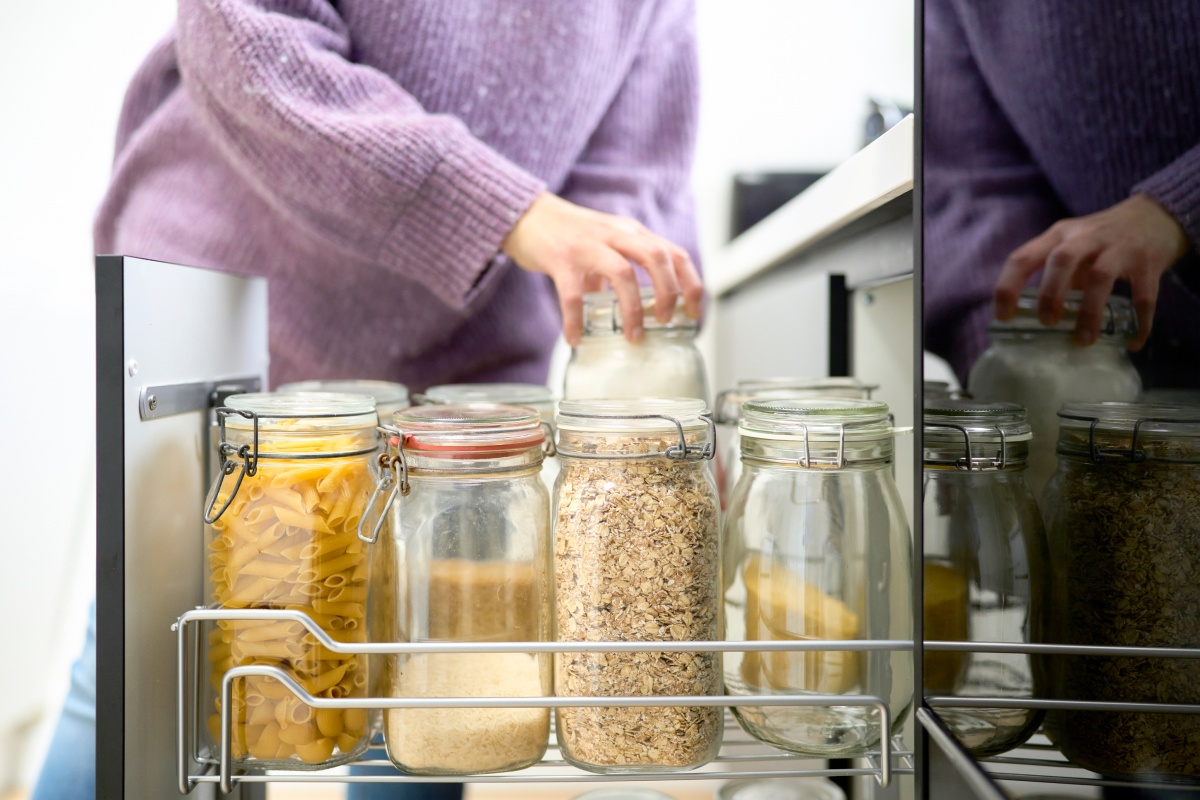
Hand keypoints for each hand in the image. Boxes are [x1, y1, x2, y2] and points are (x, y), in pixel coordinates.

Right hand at [501, 192, 703, 345]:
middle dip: (669, 293)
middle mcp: (615, 234)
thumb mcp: (606, 243)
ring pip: (623, 273)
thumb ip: (624, 268)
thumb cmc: (570, 234)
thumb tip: (637, 309)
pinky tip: (574, 339)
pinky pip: (574, 294)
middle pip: (657, 258)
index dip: (691, 284)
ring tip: (633, 335)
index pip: (674, 253)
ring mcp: (588, 245)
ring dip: (633, 309)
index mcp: (631, 232)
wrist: (526, 215)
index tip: (695, 313)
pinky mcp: (561, 259)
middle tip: (665, 321)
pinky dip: (576, 321)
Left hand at [993, 194, 1188, 349]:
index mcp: (1058, 235)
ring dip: (1089, 311)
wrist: (1154, 216)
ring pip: (1100, 277)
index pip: (1022, 257)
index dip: (1007, 287)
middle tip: (1047, 323)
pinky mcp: (1148, 262)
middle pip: (1061, 260)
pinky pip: (1143, 295)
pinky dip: (1138, 321)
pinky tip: (1132, 341)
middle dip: (1050, 294)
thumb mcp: (1071, 246)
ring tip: (1084, 339)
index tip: (1003, 316)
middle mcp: (1086, 237)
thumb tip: (1031, 320)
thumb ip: (1053, 275)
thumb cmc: (1100, 240)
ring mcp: (1119, 247)